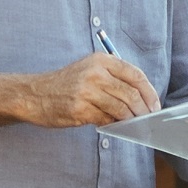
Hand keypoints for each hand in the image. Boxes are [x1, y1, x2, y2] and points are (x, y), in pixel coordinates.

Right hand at [20, 54, 161, 126]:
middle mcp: (95, 73)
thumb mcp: (88, 70)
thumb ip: (113, 79)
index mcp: (101, 60)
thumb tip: (140, 98)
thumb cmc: (64, 84)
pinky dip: (114, 125)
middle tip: (148, 119)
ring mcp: (87, 91)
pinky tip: (115, 126)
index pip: (135, 75)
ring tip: (134, 125)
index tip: (154, 105)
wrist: (33, 94)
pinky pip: (106, 119)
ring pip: (121, 109)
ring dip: (131, 120)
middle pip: (131, 93)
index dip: (149, 92)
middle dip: (143, 110)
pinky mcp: (80, 109)